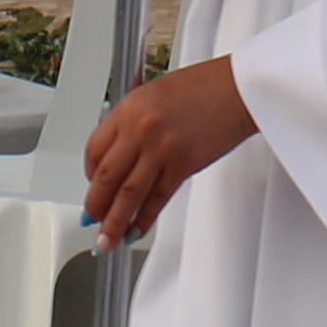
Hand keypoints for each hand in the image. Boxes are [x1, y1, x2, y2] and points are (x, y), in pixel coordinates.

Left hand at [80, 53, 254, 240]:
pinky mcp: (182, 166)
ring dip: (115, 222)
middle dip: (96, 206)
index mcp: (128, 109)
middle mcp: (140, 130)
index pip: (95, 150)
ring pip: (129, 195)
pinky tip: (136, 229)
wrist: (238, 89)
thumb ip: (132, 122)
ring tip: (107, 239)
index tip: (91, 186)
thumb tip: (118, 155)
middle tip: (92, 221)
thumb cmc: (202, 87)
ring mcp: (161, 150)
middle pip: (107, 177)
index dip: (89, 174)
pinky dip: (145, 218)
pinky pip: (157, 199)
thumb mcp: (154, 94)